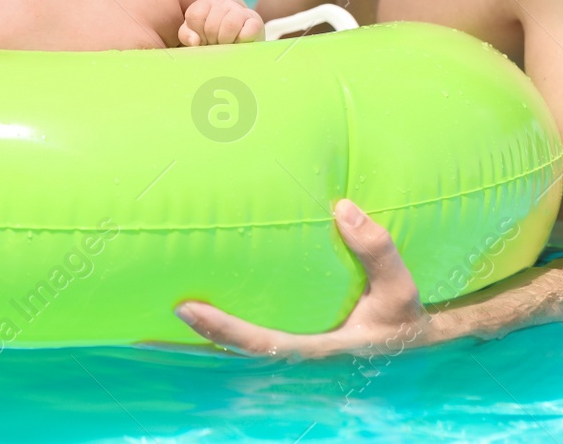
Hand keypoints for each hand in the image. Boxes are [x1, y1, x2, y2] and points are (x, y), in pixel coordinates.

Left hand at [175, 200, 431, 358]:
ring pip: (237, 345)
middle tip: (149, 307)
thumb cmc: (402, 319)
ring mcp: (292, 347)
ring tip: (153, 304)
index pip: (259, 343)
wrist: (412, 340)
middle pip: (233, 351)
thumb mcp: (402, 291)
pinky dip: (221, 324)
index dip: (221, 330)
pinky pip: (251, 330)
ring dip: (199, 333)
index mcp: (317, 350)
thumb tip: (343, 208)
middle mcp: (296, 353)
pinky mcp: (292, 334)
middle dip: (192, 336)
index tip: (184, 308)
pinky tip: (193, 301)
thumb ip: (378, 252)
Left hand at [179, 0, 265, 45]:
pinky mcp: (255, 21)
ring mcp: (239, 10)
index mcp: (204, 4)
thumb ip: (187, 35)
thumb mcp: (194, 35)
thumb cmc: (210, 38)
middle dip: (212, 41)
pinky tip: (239, 42)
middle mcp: (222, 3)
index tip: (202, 40)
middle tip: (215, 44)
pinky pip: (249, 29)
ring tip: (226, 45)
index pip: (195, 16)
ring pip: (229, 25)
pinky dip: (242, 40)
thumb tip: (195, 41)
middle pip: (211, 26)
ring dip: (226, 41)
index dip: (198, 33)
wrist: (237, 41)